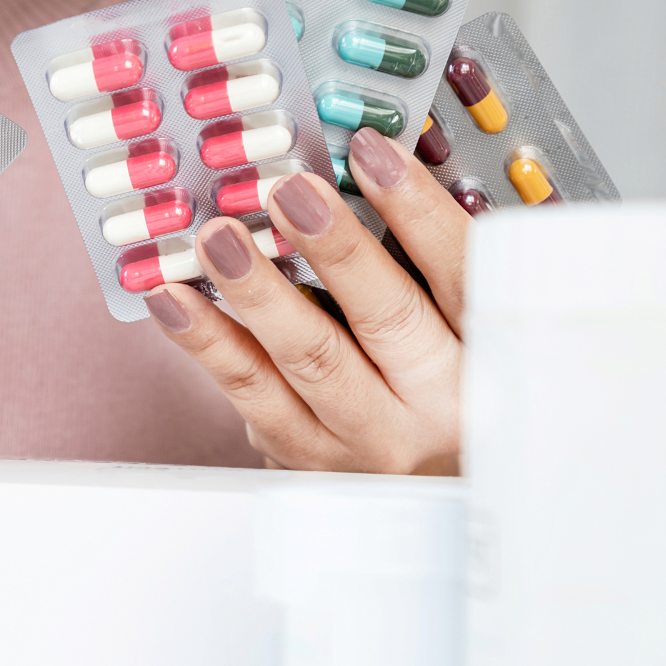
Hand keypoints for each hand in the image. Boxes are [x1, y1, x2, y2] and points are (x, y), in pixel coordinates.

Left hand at [143, 128, 464, 473]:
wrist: (428, 514)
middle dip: (334, 248)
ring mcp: (368, 444)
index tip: (373, 151)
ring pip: (306, 362)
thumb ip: (427, 264)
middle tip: (288, 191)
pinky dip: (207, 343)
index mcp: (491, 362)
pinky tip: (174, 299)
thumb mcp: (462, 332)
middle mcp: (436, 410)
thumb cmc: (446, 395)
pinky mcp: (308, 463)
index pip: (462, 277)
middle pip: (384, 320)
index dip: (419, 211)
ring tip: (216, 238)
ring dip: (255, 293)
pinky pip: (251, 397)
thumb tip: (365, 166)